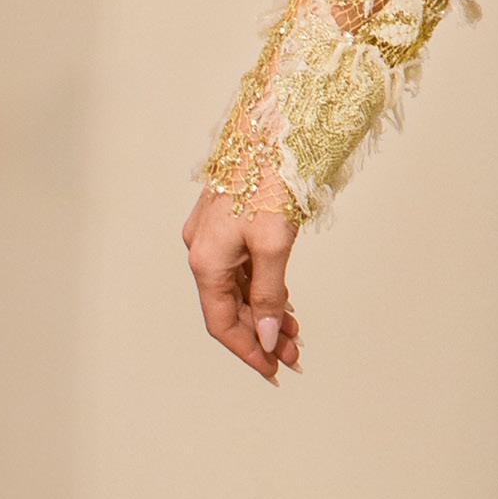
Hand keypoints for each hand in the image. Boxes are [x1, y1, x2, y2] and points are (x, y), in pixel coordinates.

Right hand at [184, 182, 303, 377]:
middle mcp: (203, 250)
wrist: (270, 129)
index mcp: (206, 259)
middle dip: (261, 334)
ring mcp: (213, 237)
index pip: (221, 322)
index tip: (273, 369)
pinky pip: (241, 269)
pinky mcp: (227, 224)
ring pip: (236, 289)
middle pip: (229, 307)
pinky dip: (262, 289)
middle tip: (294, 354)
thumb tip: (264, 334)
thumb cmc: (270, 179)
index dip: (247, 350)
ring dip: (264, 313)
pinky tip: (282, 302)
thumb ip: (268, 294)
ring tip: (294, 332)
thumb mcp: (275, 244)